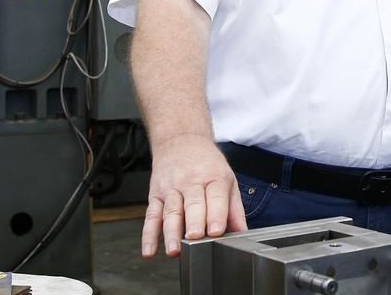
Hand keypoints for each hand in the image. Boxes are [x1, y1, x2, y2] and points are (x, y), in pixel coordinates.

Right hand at [142, 134, 246, 257]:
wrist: (181, 140)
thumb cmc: (206, 164)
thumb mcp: (227, 179)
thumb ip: (234, 209)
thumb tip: (241, 233)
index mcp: (213, 177)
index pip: (215, 197)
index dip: (216, 214)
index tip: (216, 231)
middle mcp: (191, 182)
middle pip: (192, 204)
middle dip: (193, 222)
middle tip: (195, 238)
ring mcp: (171, 189)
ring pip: (170, 212)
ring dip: (170, 232)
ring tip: (174, 249)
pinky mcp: (156, 195)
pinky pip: (151, 216)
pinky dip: (148, 235)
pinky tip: (149, 250)